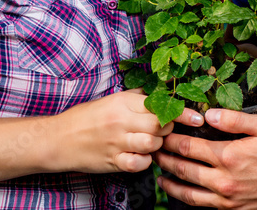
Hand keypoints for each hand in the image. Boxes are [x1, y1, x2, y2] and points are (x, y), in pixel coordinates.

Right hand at [56, 89, 203, 173]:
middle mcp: (121, 121)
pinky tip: (140, 157)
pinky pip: (139, 164)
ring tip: (152, 142)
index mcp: (122, 102)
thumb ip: (136, 97)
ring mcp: (117, 142)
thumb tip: (161, 92)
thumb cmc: (87, 118)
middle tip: (165, 130)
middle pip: (160, 125)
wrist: (59, 138)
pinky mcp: (113, 161)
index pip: (160, 106)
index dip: (182, 113)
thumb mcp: (111, 99)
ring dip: (157, 145)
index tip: (197, 117)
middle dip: (168, 129)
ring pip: (152, 144)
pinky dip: (145, 162)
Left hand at [155, 108, 256, 209]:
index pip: (189, 147)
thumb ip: (234, 119)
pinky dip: (188, 200)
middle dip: (165, 160)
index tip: (160, 132)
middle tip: (152, 151)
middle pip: (183, 170)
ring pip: (189, 195)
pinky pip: (204, 208)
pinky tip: (183, 193)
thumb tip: (208, 115)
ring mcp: (228, 200)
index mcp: (229, 157)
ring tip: (159, 176)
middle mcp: (224, 181)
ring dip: (171, 184)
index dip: (171, 139)